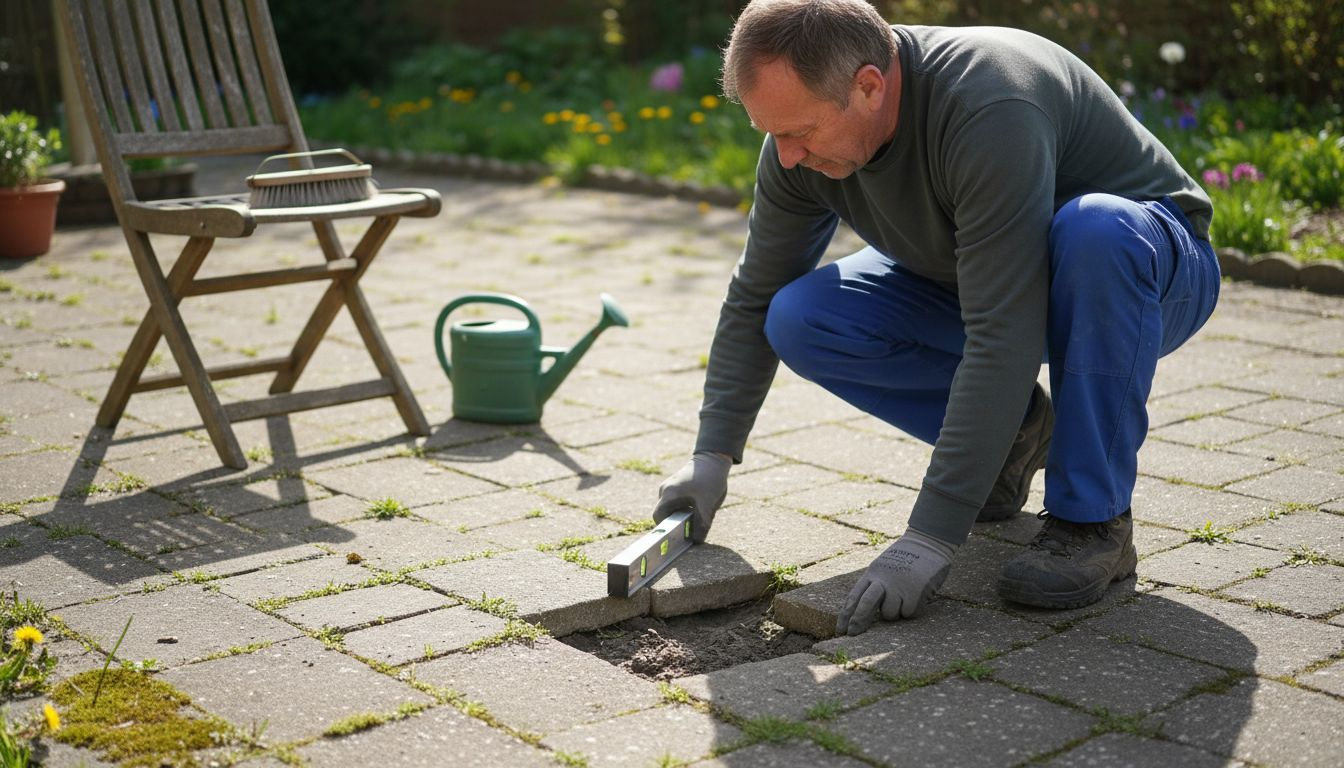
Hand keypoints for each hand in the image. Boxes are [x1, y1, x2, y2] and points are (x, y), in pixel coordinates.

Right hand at [653, 452, 730, 542]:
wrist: (714, 458)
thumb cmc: (709, 479)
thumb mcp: (707, 505)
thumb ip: (701, 524)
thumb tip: (696, 540)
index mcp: (668, 494)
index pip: (658, 517)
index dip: (666, 529)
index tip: (678, 536)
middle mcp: (665, 490)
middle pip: (665, 513)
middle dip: (678, 522)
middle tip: (692, 527)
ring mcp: (670, 486)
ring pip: (673, 507)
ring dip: (683, 514)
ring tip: (698, 514)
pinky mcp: (677, 484)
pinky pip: (677, 501)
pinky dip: (686, 507)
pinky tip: (699, 505)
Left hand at [835, 530, 955, 635]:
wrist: (927, 542)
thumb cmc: (904, 559)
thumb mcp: (882, 568)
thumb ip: (873, 586)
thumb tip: (860, 613)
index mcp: (872, 574)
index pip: (854, 597)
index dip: (845, 616)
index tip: (840, 631)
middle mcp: (882, 579)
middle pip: (865, 604)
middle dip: (858, 621)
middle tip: (853, 635)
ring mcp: (898, 585)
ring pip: (889, 614)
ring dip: (894, 613)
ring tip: (903, 599)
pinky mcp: (915, 590)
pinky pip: (909, 613)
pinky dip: (912, 609)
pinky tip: (917, 596)